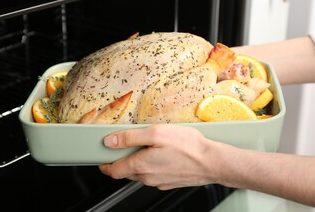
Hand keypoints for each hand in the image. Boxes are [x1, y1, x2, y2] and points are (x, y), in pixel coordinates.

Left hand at [99, 124, 215, 189]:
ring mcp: (159, 182)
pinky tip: (161, 155)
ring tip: (145, 148)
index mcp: (141, 165)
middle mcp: (148, 177)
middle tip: (123, 148)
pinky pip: (154, 175)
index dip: (105, 165)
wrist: (212, 162)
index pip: (114, 170)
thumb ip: (130, 137)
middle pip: (126, 172)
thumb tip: (110, 141)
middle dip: (121, 162)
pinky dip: (151, 166)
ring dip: (137, 163)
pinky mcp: (169, 182)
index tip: (102, 159)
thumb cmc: (188, 146)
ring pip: (140, 174)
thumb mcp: (156, 133)